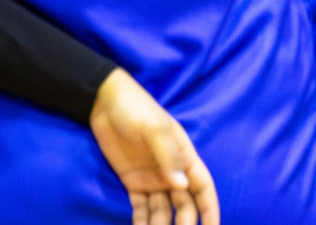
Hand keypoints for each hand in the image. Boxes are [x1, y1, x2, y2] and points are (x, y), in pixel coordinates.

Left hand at [89, 68, 218, 224]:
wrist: (105, 103)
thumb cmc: (137, 109)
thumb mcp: (155, 129)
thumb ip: (169, 157)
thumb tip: (182, 186)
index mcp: (185, 156)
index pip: (203, 188)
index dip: (210, 209)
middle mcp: (171, 171)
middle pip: (183, 204)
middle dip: (184, 224)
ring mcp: (152, 178)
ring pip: (162, 210)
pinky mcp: (132, 182)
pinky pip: (140, 208)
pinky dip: (141, 222)